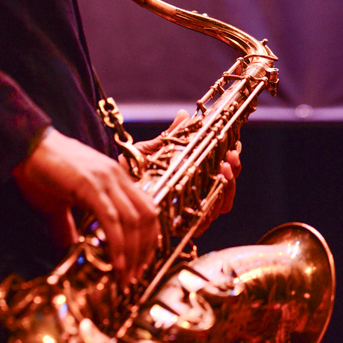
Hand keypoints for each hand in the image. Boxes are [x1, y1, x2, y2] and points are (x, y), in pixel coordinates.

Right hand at [13, 127, 158, 288]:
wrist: (26, 147)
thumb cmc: (41, 171)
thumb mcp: (61, 202)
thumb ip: (68, 225)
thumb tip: (68, 247)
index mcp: (115, 178)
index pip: (147, 210)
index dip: (149, 239)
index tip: (140, 264)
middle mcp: (116, 177)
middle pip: (147, 217)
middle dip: (144, 250)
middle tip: (134, 276)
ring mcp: (105, 179)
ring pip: (134, 220)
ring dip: (133, 252)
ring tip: (125, 276)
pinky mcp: (89, 185)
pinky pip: (112, 218)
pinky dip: (118, 243)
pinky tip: (116, 262)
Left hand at [134, 109, 240, 236]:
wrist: (109, 189)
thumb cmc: (131, 171)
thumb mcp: (151, 150)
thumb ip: (171, 137)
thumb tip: (183, 114)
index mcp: (193, 179)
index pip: (222, 174)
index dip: (232, 163)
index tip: (234, 148)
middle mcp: (195, 198)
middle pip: (226, 191)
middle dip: (233, 174)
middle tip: (230, 159)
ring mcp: (188, 214)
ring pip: (218, 208)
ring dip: (226, 190)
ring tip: (223, 171)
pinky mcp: (178, 228)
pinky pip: (200, 224)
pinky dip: (208, 212)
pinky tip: (209, 199)